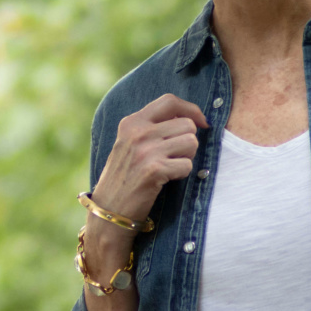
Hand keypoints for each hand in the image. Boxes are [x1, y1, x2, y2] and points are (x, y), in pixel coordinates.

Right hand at [91, 94, 209, 220]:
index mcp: (131, 122)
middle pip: (187, 124)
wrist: (109, 209)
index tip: (201, 121)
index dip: (191, 109)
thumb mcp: (129, 144)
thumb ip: (152, 127)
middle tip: (175, 156)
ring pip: (191, 142)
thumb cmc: (123, 177)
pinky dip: (182, 173)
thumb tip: (189, 117)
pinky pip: (188, 164)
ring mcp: (146, 151)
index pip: (169, 101)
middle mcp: (138, 132)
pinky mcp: (155, 170)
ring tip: (170, 166)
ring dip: (187, 157)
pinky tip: (166, 179)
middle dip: (188, 141)